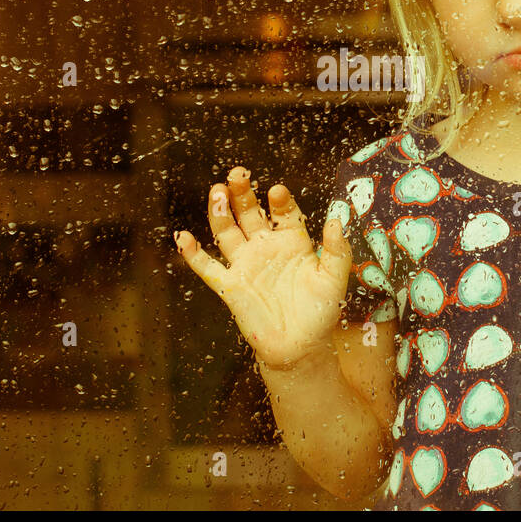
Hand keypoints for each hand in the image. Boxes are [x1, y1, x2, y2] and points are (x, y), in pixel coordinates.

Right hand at [175, 166, 354, 370]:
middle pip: (249, 213)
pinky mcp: (230, 286)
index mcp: (292, 242)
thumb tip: (335, 219)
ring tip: (217, 191)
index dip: (279, 201)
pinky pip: (207, 268)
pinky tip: (183, 237)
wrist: (300, 347)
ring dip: (220, 212)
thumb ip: (337, 250)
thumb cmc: (320, 312)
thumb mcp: (335, 279)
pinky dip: (193, 254)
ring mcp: (245, 265)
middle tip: (238, 174)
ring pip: (227, 232)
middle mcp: (266, 248)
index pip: (282, 212)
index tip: (276, 191)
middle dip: (243, 194)